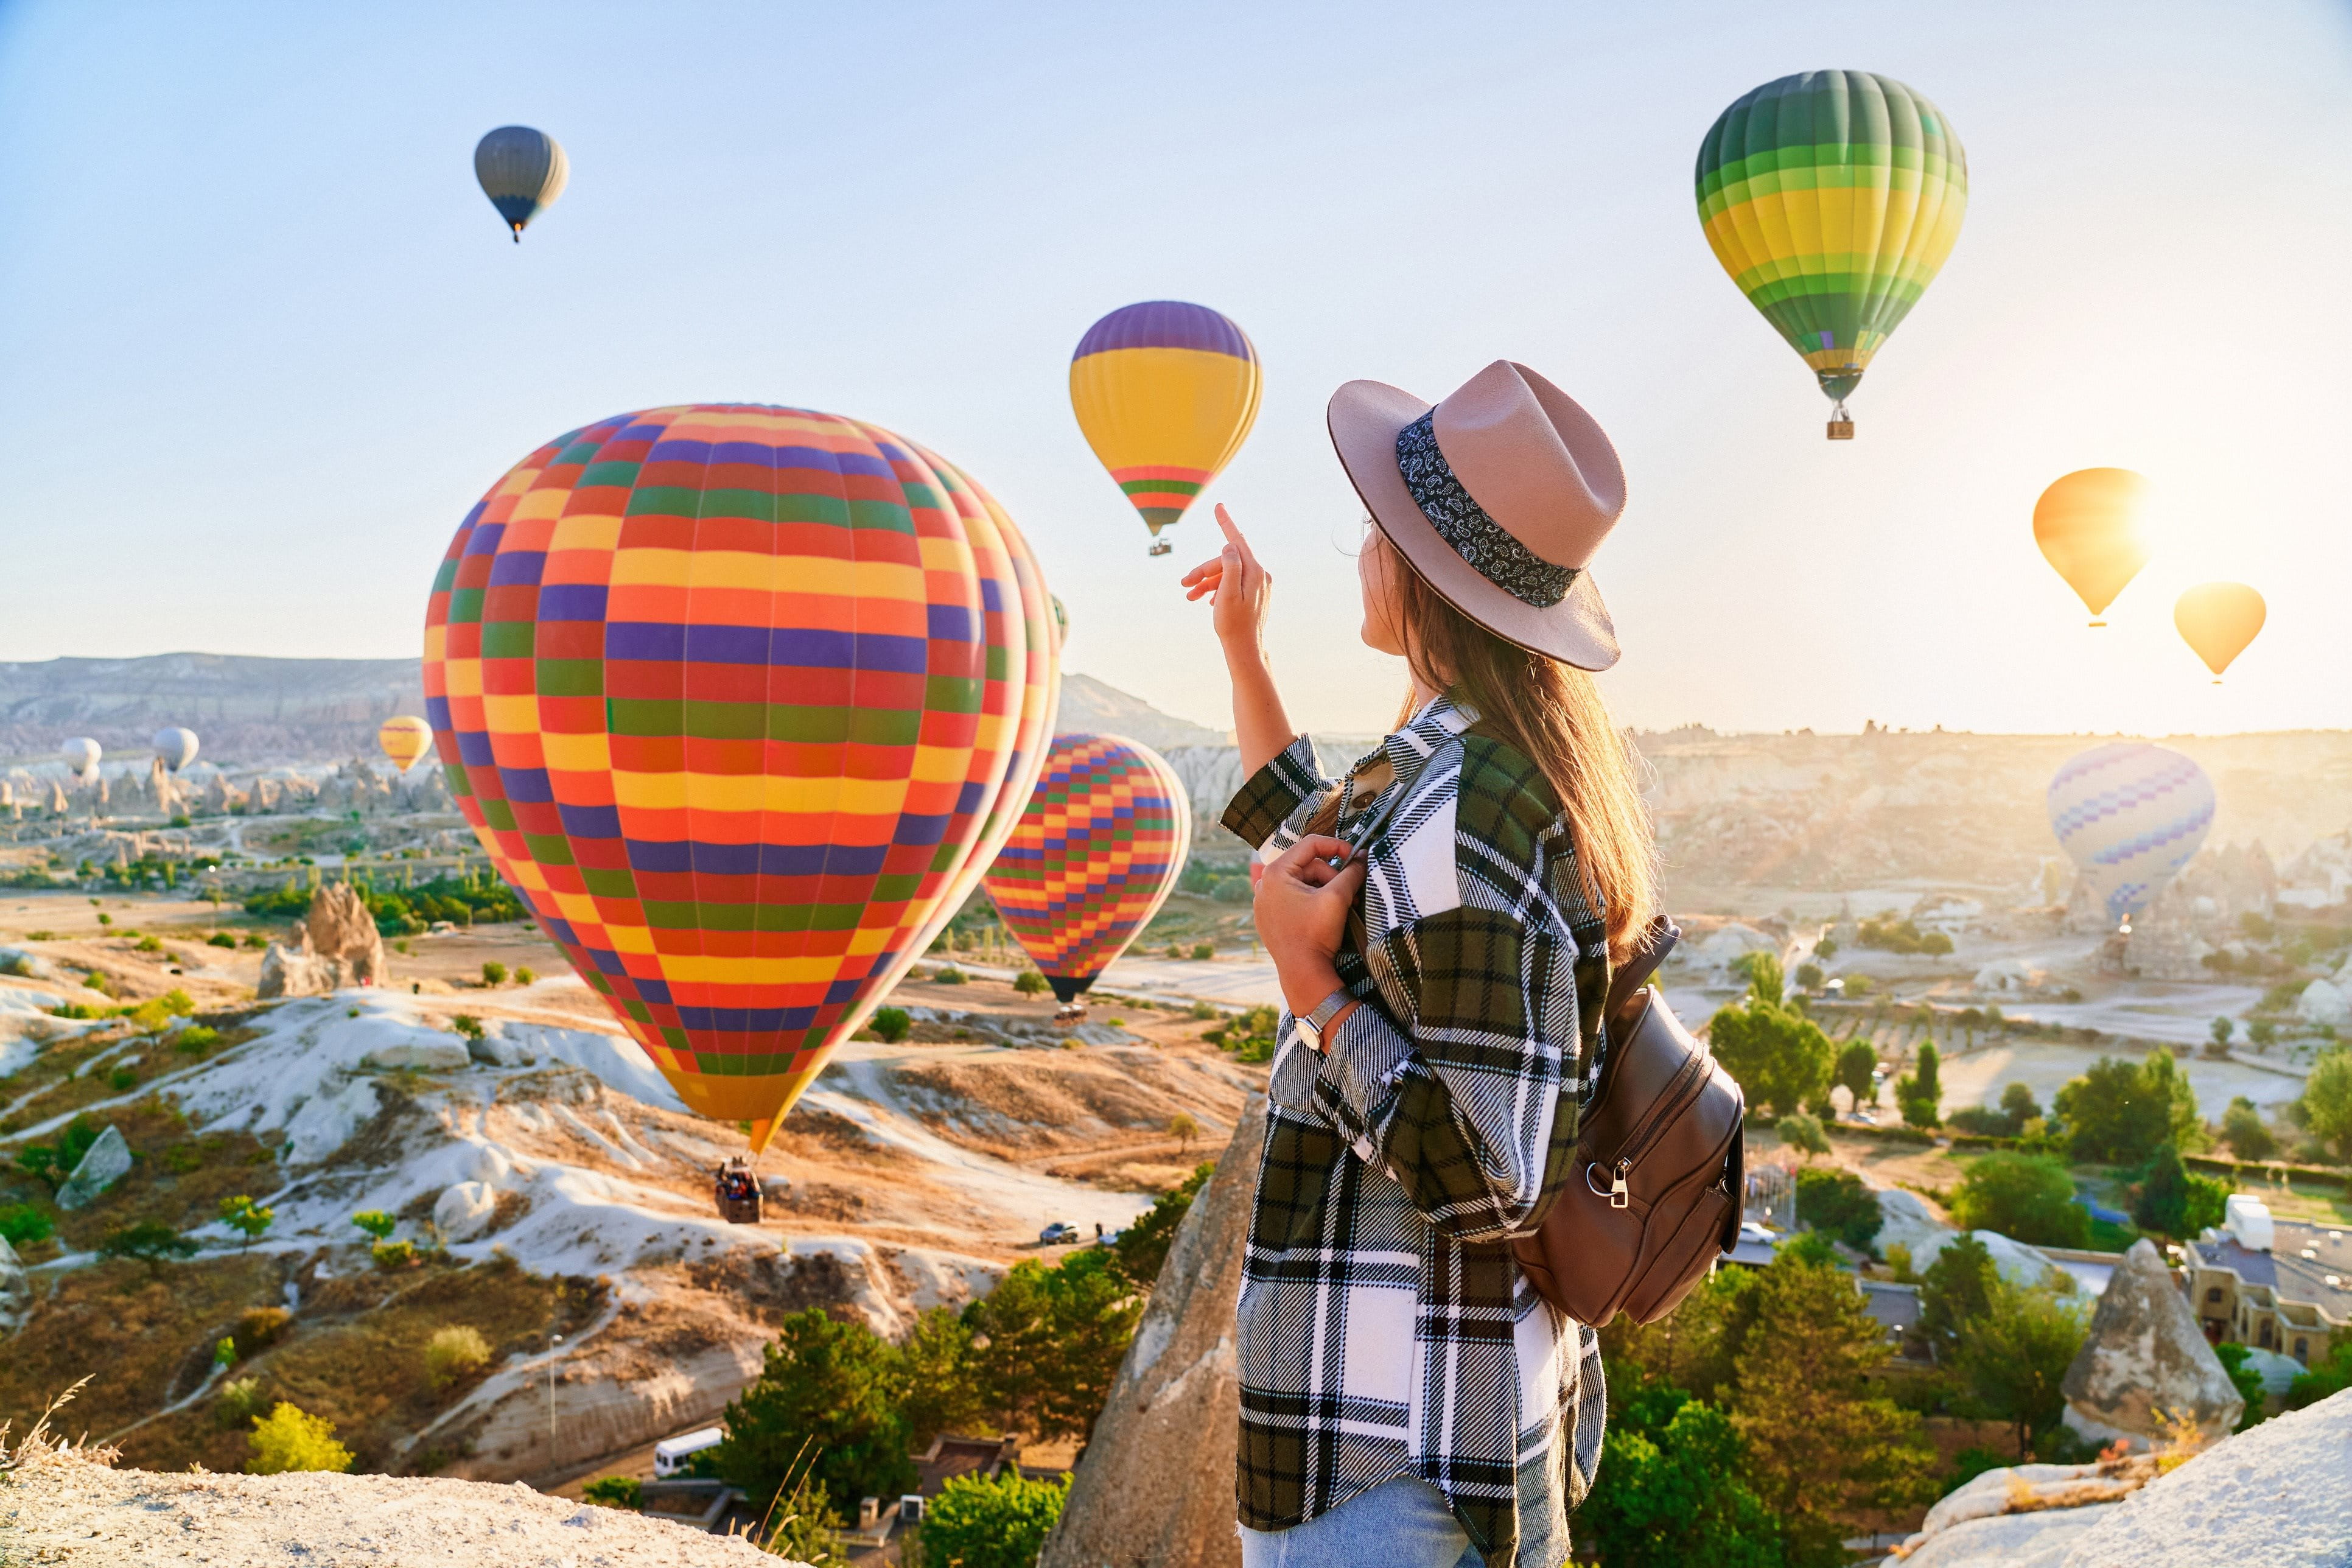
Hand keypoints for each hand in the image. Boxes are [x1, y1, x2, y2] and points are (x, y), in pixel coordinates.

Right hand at [1180, 504, 1272, 654]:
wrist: (1245, 650)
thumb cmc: (1233, 624)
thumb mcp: (1226, 594)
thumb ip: (1229, 566)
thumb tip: (1229, 545)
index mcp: (1255, 571)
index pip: (1237, 540)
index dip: (1226, 523)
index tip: (1218, 506)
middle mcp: (1260, 575)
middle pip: (1227, 561)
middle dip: (1204, 570)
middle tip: (1184, 583)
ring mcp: (1258, 585)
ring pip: (1227, 574)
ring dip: (1207, 582)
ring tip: (1189, 596)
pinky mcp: (1254, 594)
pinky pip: (1233, 584)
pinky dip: (1217, 589)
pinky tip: (1206, 601)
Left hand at [1253, 835, 1365, 1016]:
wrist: (1302, 973)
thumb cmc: (1315, 934)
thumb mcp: (1337, 898)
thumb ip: (1352, 872)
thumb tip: (1362, 857)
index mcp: (1276, 872)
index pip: (1310, 844)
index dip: (1337, 846)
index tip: (1355, 857)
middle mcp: (1264, 883)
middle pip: (1308, 865)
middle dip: (1332, 877)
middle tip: (1351, 893)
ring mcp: (1264, 901)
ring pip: (1303, 882)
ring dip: (1325, 889)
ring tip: (1341, 906)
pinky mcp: (1269, 916)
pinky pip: (1293, 897)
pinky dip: (1312, 900)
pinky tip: (1325, 915)